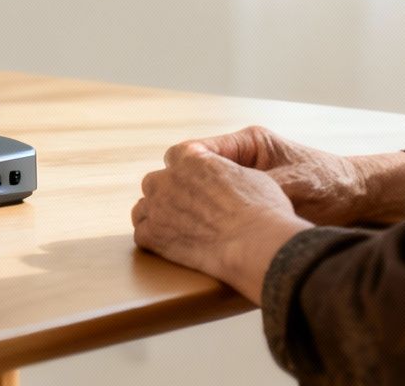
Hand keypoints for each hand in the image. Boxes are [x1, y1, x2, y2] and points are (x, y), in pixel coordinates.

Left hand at [131, 141, 308, 301]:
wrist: (256, 244)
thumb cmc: (263, 211)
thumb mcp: (251, 177)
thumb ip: (228, 171)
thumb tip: (226, 177)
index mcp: (192, 158)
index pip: (175, 155)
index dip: (183, 170)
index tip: (191, 182)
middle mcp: (168, 178)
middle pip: (154, 181)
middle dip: (166, 194)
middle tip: (184, 210)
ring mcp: (157, 207)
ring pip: (143, 207)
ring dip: (156, 216)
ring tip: (173, 230)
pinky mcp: (153, 235)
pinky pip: (141, 234)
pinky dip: (152, 240)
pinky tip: (166, 247)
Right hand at [188, 125, 404, 225]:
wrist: (355, 197)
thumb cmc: (329, 183)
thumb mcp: (295, 183)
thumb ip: (263, 187)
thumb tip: (233, 200)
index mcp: (248, 143)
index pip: (197, 149)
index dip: (182, 169)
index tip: (176, 188)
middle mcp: (240, 160)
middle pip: (192, 171)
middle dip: (185, 191)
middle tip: (181, 214)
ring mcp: (242, 181)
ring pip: (202, 192)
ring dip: (198, 208)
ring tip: (191, 227)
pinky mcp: (247, 202)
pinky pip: (219, 208)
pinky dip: (212, 221)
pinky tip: (208, 236)